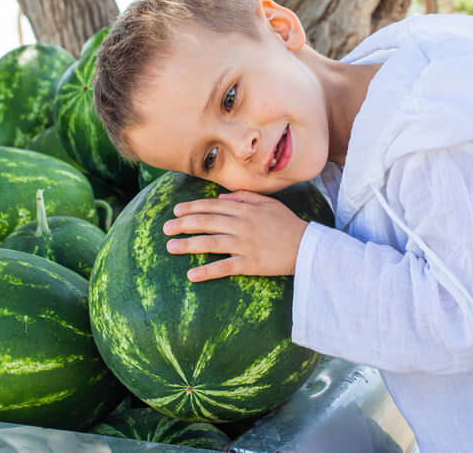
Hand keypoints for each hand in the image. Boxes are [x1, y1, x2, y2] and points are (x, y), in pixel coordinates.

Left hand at [162, 190, 308, 281]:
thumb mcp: (268, 203)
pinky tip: (191, 274)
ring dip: (187, 244)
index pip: (211, 207)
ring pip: (210, 243)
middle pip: (205, 222)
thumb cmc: (287, 224)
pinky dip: (206, 271)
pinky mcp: (249, 263)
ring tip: (170, 247)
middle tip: (165, 228)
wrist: (307, 246)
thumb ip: (244, 197)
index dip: (191, 208)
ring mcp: (244, 244)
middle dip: (182, 224)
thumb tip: (221, 199)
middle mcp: (241, 225)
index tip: (176, 211)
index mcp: (244, 210)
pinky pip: (224, 267)